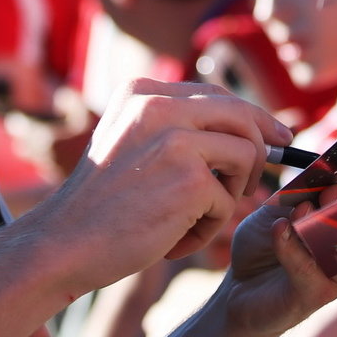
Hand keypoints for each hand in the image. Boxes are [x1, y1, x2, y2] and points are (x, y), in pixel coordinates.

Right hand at [27, 80, 289, 295]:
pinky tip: (173, 240)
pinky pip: (228, 201)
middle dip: (262, 144)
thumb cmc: (98, 206)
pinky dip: (208, 228)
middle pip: (241, 114)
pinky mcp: (191, 179)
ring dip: (231, 193)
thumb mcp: (129, 144)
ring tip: (194, 219)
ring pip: (246, 154)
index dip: (251, 115)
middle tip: (270, 168)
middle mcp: (158, 105)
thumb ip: (172, 128)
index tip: (274, 133)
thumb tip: (245, 127)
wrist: (61, 245)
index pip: (214, 94)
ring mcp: (177, 139)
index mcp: (140, 91)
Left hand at [221, 164, 336, 336]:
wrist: (237, 284)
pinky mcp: (312, 298)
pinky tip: (279, 229)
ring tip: (303, 211)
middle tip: (333, 190)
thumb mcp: (284, 205)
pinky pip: (310, 272)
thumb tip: (326, 172)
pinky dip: (293, 248)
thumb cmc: (268, 239)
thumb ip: (307, 191)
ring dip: (327, 230)